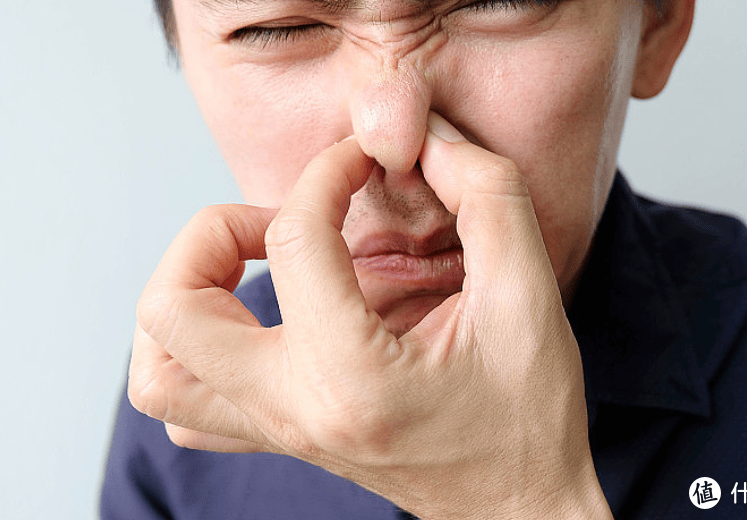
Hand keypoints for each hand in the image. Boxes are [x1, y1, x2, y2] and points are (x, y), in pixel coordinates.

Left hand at [129, 113, 611, 519]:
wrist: (520, 508)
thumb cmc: (529, 416)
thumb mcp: (529, 297)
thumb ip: (488, 199)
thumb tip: (427, 138)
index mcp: (353, 374)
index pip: (294, 239)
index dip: (327, 172)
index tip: (366, 160)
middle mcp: (295, 409)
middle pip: (172, 309)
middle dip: (213, 234)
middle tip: (280, 223)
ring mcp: (279, 432)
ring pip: (156, 371)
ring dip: (185, 297)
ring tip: (251, 269)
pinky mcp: (281, 440)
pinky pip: (186, 410)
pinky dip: (194, 354)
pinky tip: (255, 324)